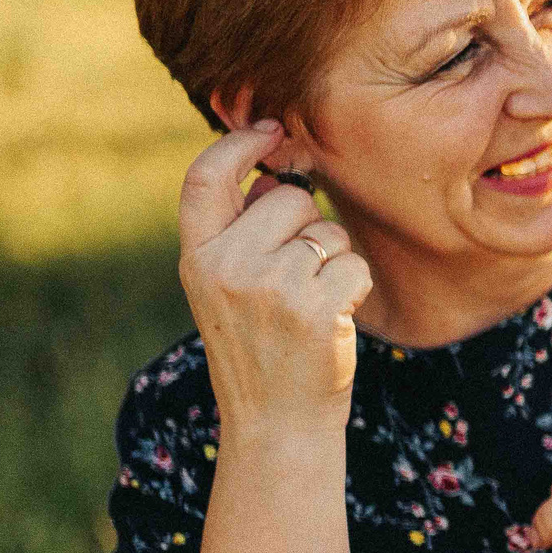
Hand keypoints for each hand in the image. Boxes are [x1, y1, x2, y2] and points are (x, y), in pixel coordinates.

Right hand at [177, 121, 372, 436]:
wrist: (276, 422)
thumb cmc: (261, 347)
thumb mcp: (228, 288)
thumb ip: (242, 232)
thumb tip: (274, 176)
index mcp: (196, 257)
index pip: (204, 180)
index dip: (236, 145)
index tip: (269, 130)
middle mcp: (224, 267)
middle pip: (285, 199)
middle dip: (306, 224)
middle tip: (298, 275)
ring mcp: (268, 287)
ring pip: (326, 231)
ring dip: (333, 259)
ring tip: (312, 303)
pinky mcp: (313, 307)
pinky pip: (353, 263)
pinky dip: (355, 285)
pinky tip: (334, 318)